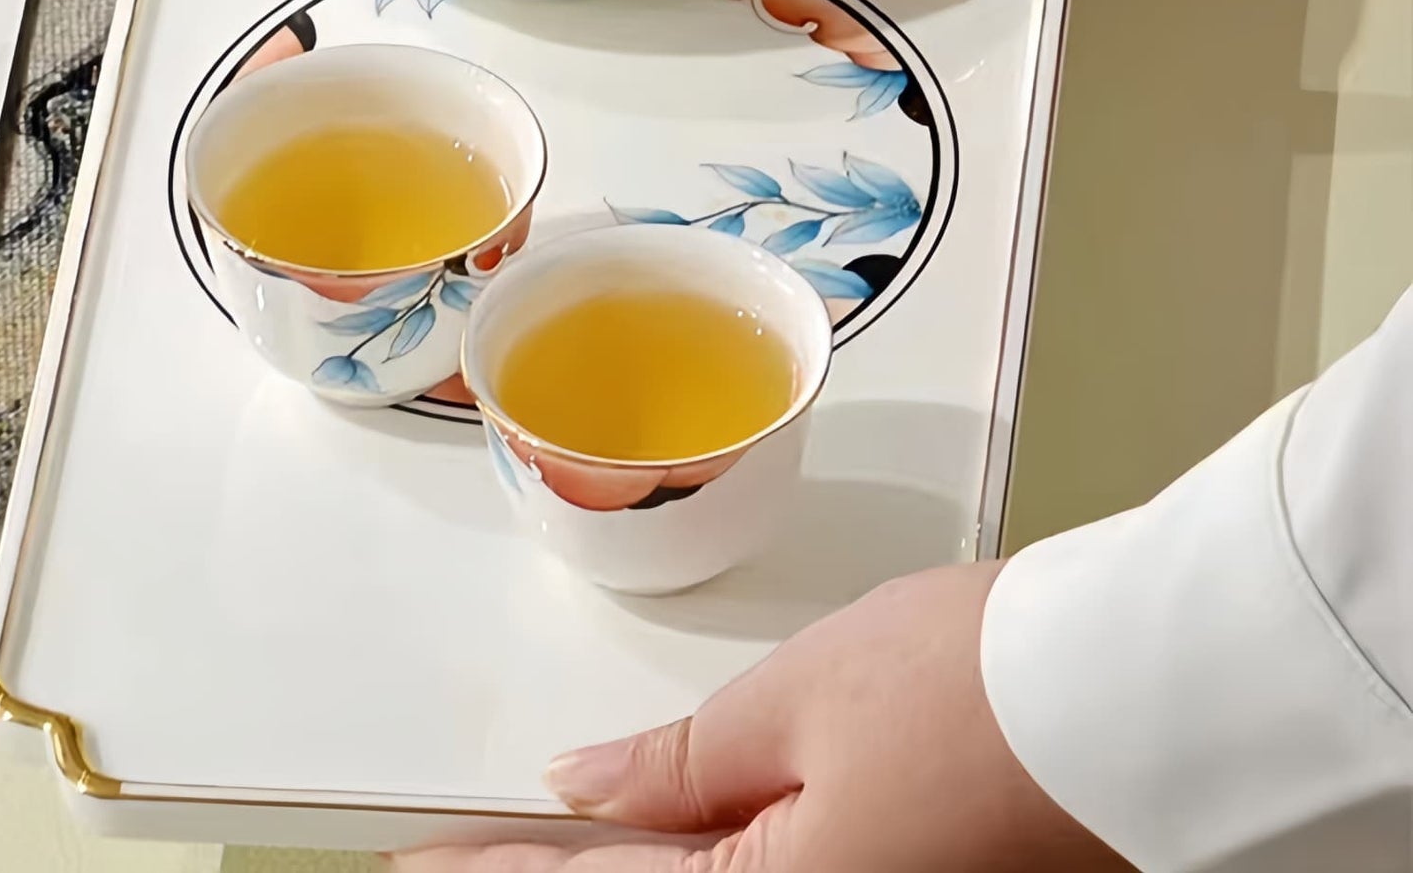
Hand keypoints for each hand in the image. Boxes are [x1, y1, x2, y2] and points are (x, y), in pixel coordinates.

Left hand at [399, 562, 1129, 872]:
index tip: (416, 862)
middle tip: (444, 857)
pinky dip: (685, 853)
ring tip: (517, 845)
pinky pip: (761, 872)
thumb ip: (677, 763)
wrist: (1123, 691)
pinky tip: (638, 833)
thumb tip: (582, 785)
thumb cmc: (974, 685)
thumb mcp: (794, 700)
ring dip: (608, 868)